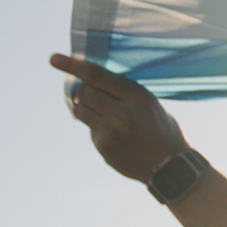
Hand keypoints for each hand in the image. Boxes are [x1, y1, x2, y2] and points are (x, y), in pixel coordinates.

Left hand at [51, 53, 187, 182]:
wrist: (172, 167)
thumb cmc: (162, 129)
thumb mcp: (150, 103)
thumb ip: (123, 92)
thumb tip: (90, 81)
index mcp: (137, 97)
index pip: (97, 75)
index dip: (73, 65)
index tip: (53, 59)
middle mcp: (121, 114)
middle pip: (84, 91)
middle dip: (85, 91)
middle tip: (93, 95)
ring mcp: (110, 133)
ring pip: (80, 110)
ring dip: (87, 108)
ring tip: (107, 115)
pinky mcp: (103, 148)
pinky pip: (90, 129)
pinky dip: (98, 128)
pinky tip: (117, 137)